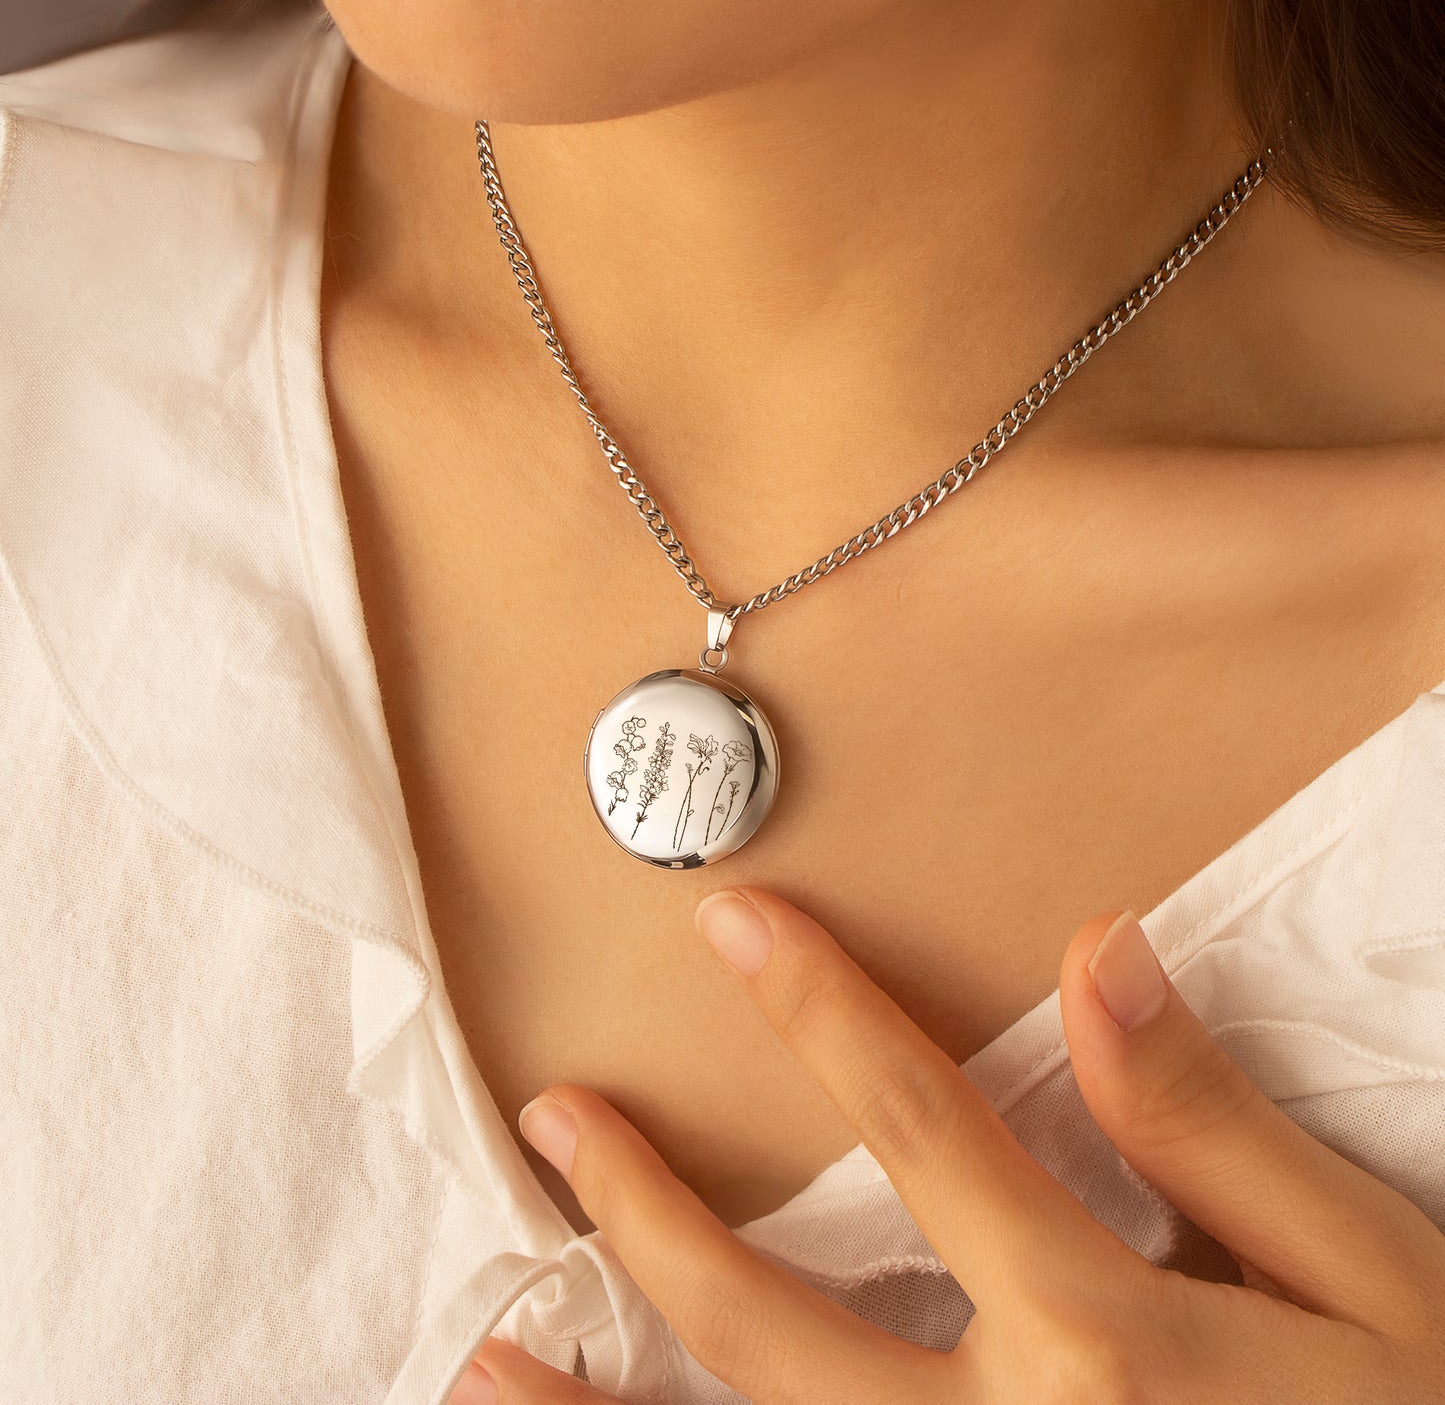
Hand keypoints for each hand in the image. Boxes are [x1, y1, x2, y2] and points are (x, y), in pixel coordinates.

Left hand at [450, 888, 1444, 1402]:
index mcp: (1104, 1345)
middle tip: (561, 1121)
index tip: (738, 925)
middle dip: (652, 1215)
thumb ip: (1214, 1125)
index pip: (921, 1128)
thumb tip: (1100, 959)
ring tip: (489, 1363)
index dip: (821, 1009)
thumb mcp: (1371, 1279)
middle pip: (775, 1326)